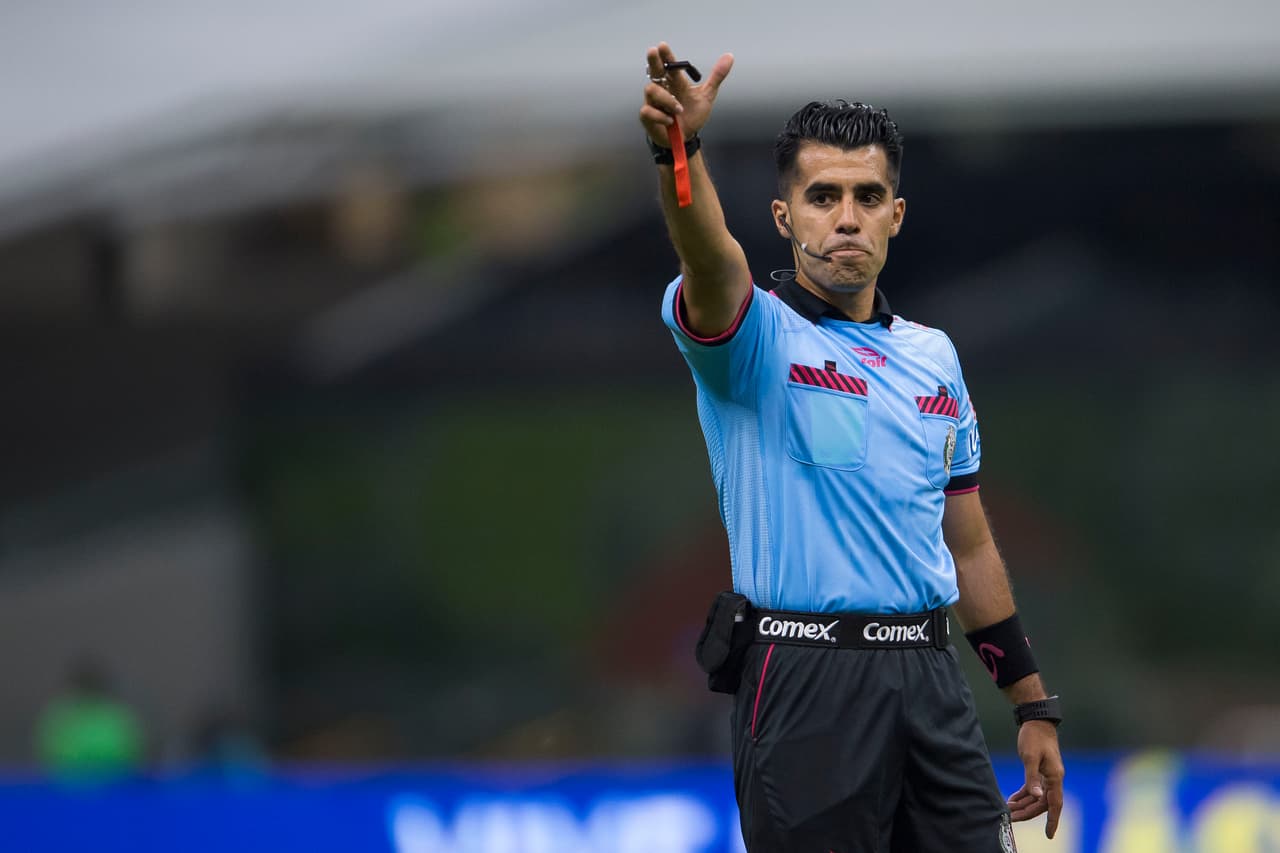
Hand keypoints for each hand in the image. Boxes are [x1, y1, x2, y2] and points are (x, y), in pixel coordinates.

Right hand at [639, 42, 732, 147]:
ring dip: (667, 99)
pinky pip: (648, 111)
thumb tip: (729, 56)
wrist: (686, 138)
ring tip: (679, 109)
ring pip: (652, 90)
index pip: (669, 65)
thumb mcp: (707, 95)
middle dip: (653, 61)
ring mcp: (653, 102)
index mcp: (675, 82)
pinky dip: (661, 116)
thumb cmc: (693, 115)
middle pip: (653, 71)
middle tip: (653, 51)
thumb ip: (716, 77)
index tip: (663, 45)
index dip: (666, 55)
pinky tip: (670, 121)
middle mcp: (662, 89)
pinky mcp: (647, 116)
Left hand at [1007, 720, 1064, 837]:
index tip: (1049, 835)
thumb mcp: (1030, 757)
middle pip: (1042, 803)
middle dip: (1028, 812)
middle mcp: (1053, 779)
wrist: (1037, 721)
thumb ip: (1032, 778)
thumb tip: (1036, 796)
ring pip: (1037, 797)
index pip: (1055, 804)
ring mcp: (1047, 775)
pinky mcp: (1040, 770)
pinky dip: (1023, 795)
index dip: (1052, 820)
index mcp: (1055, 777)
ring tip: (1008, 810)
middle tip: (1011, 819)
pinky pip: (1033, 788)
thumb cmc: (1034, 737)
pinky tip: (1012, 799)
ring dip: (1024, 804)